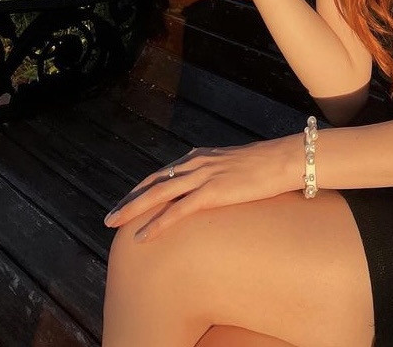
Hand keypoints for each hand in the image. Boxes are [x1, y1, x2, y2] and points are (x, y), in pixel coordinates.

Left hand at [103, 137, 302, 241]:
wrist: (282, 159)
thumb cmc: (264, 165)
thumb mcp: (233, 165)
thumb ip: (217, 171)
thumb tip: (210, 184)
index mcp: (200, 156)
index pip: (162, 172)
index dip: (141, 188)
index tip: (125, 202)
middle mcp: (197, 163)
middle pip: (154, 182)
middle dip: (129, 200)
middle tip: (110, 218)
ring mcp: (204, 176)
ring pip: (159, 193)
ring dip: (133, 209)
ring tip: (115, 225)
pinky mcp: (213, 191)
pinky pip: (179, 210)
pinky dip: (158, 222)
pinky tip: (144, 235)